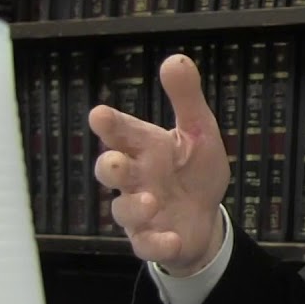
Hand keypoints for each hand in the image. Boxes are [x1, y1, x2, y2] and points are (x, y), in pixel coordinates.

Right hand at [88, 54, 229, 276]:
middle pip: (111, 172)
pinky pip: (147, 245)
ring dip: (133, 206)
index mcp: (145, 148)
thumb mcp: (199, 132)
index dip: (111, 125)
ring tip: (150, 200)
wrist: (204, 217)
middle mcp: (136, 178)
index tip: (100, 114)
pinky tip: (172, 238)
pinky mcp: (152, 239)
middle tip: (116, 161)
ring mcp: (140, 211)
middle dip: (111, 166)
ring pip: (123, 211)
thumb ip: (186, 98)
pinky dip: (157, 242)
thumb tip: (176, 58)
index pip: (122, 133)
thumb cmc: (193, 170)